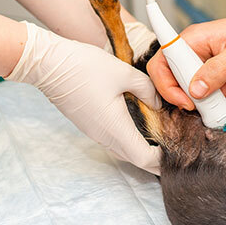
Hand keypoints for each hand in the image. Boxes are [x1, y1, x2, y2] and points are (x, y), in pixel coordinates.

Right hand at [6, 22, 161, 174]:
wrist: (48, 64)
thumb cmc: (83, 67)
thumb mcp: (124, 73)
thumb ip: (147, 89)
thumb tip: (158, 103)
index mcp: (116, 128)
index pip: (145, 159)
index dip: (163, 160)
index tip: (177, 149)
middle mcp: (104, 136)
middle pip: (135, 159)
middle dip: (156, 157)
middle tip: (173, 144)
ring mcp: (94, 133)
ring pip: (123, 151)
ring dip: (142, 147)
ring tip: (160, 135)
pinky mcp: (89, 125)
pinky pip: (113, 140)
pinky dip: (129, 138)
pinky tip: (138, 123)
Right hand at [147, 10, 225, 109]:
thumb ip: (218, 71)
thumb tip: (196, 90)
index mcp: (193, 39)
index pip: (161, 62)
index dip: (166, 85)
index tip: (187, 100)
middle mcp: (192, 50)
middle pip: (171, 79)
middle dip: (190, 95)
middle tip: (211, 102)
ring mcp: (200, 62)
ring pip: (188, 88)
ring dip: (206, 97)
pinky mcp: (210, 73)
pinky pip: (202, 91)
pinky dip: (216, 96)